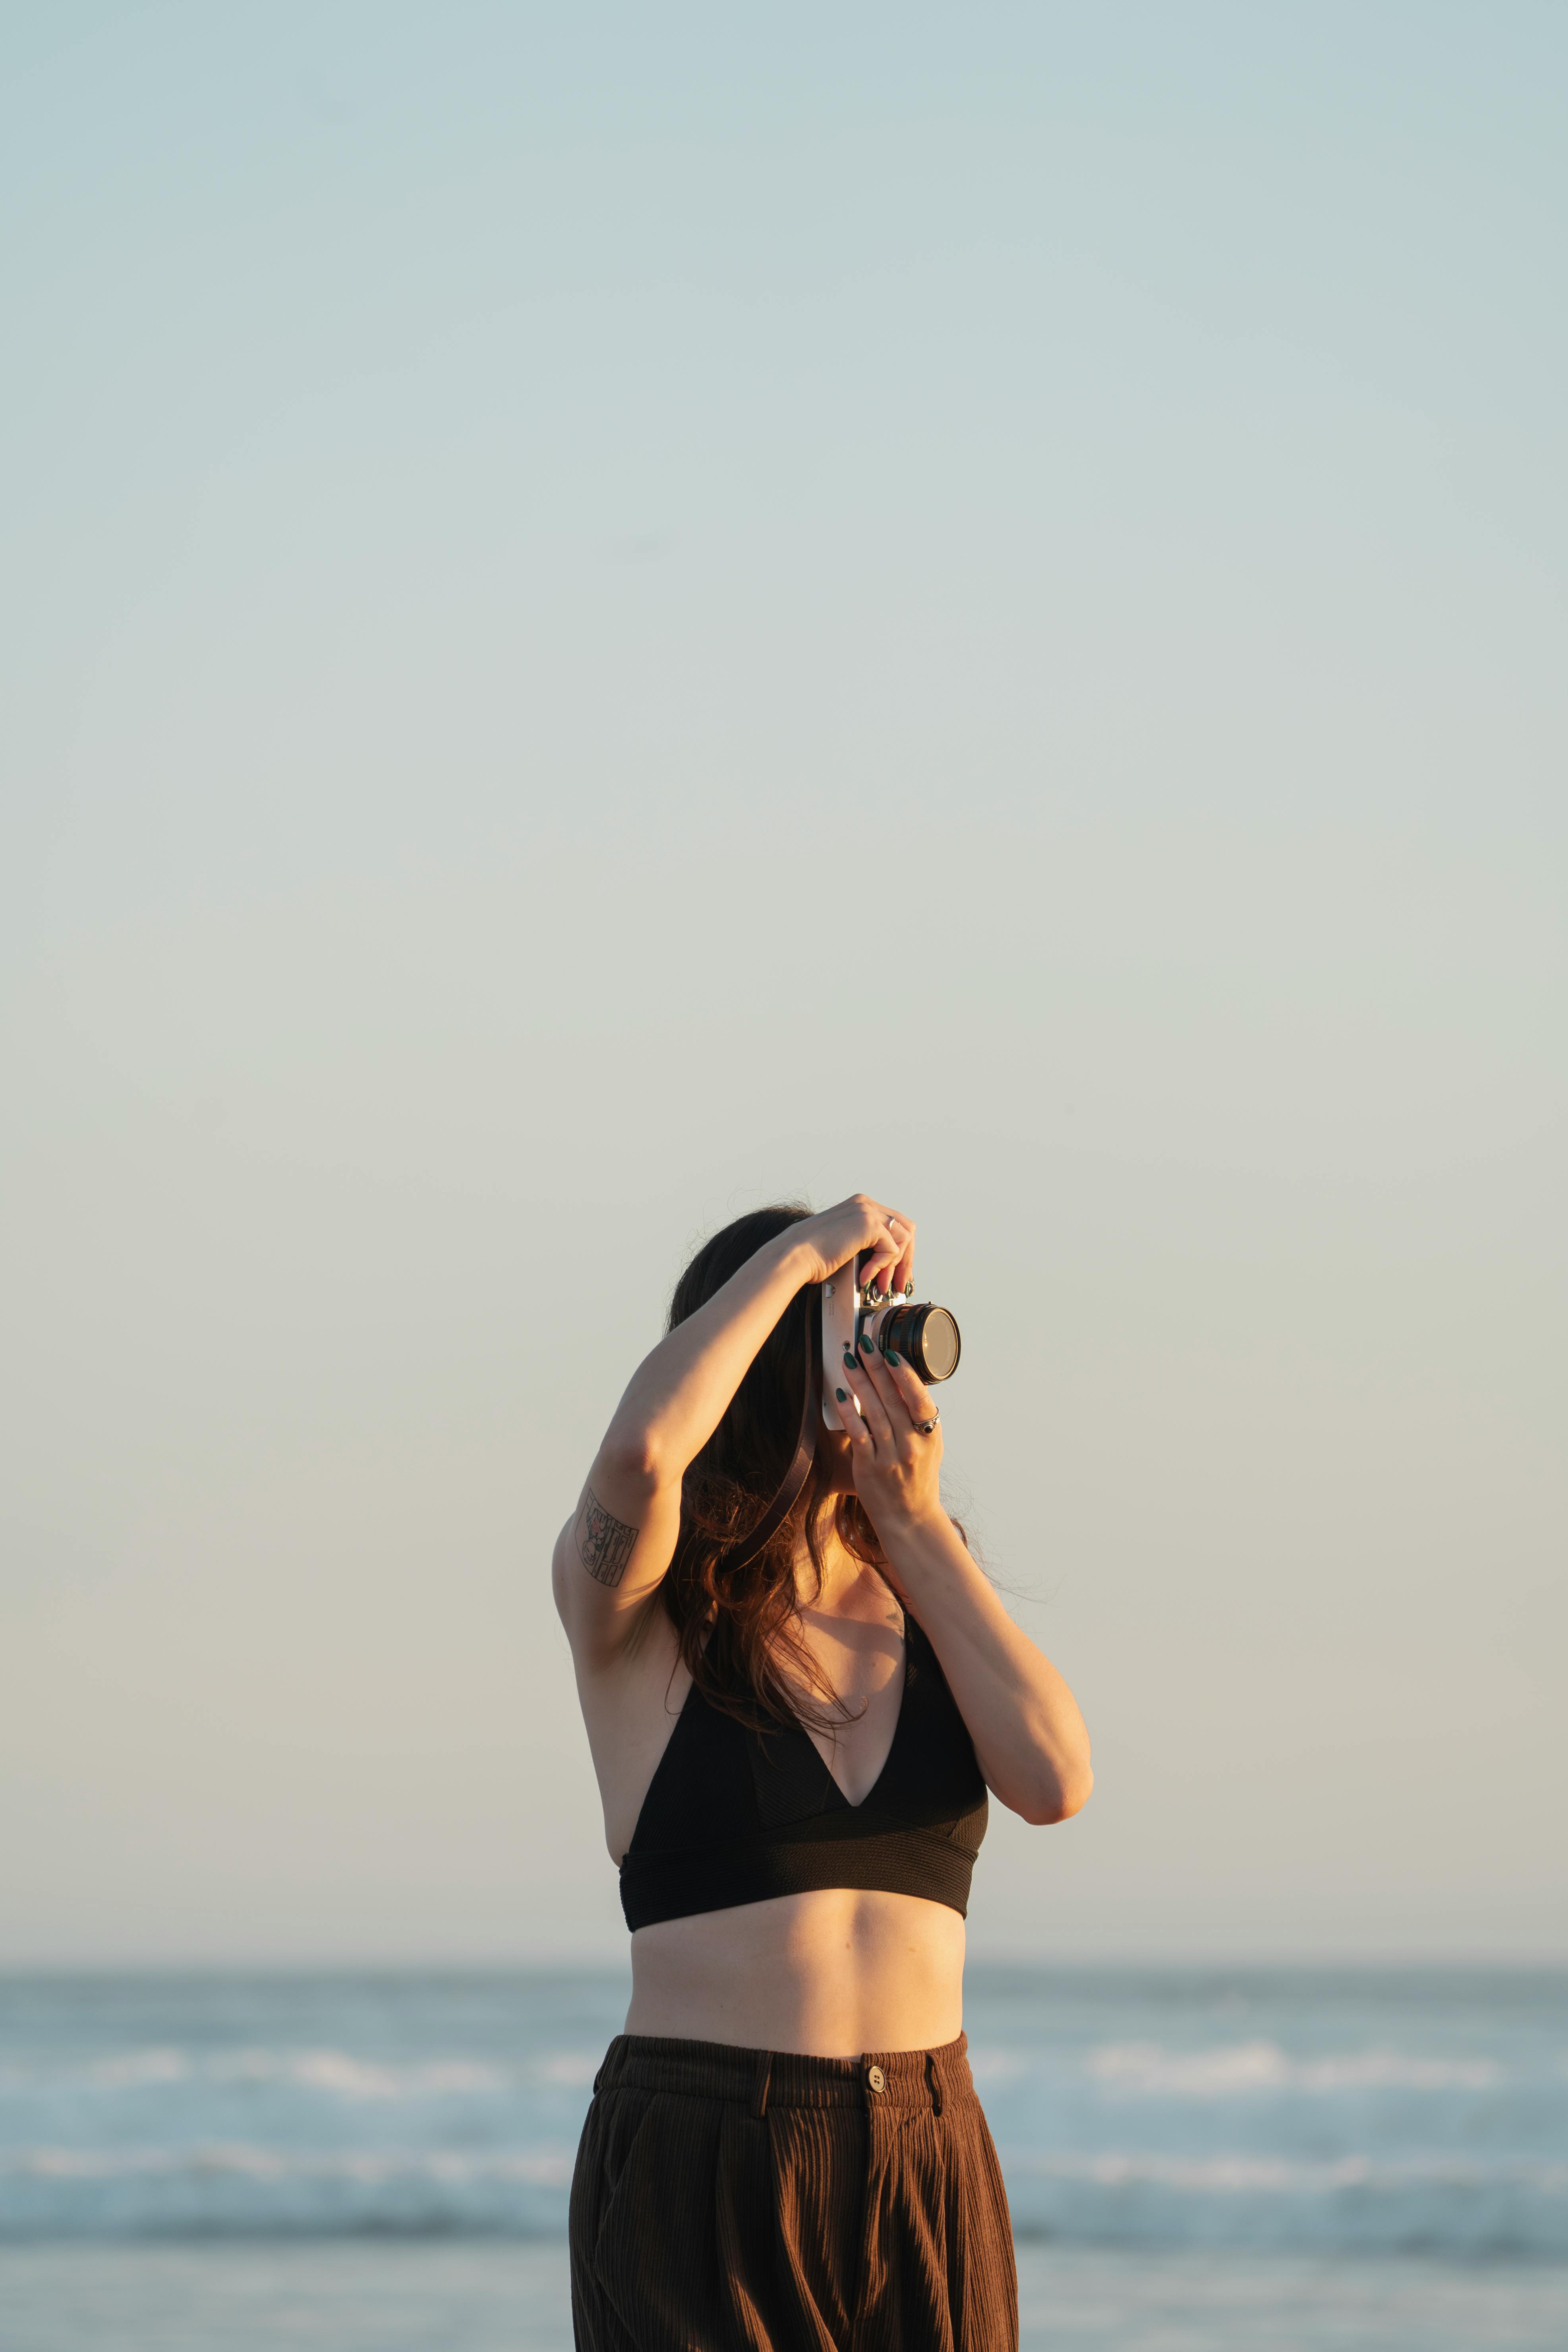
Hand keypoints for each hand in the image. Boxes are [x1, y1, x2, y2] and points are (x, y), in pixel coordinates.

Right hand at [789, 1194, 914, 1299]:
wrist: (795, 1257)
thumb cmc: (812, 1255)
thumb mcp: (845, 1244)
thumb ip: (865, 1243)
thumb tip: (886, 1261)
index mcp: (859, 1206)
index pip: (895, 1225)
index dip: (900, 1250)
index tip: (896, 1273)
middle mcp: (865, 1204)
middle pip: (906, 1229)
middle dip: (905, 1259)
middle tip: (899, 1283)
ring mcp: (867, 1212)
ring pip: (903, 1239)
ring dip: (894, 1266)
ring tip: (880, 1284)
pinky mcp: (868, 1225)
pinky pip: (891, 1250)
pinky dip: (881, 1267)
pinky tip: (864, 1277)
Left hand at [830, 1329, 943, 1534]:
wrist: (909, 1517)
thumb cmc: (918, 1477)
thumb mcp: (930, 1446)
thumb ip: (919, 1417)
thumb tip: (904, 1380)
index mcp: (929, 1436)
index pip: (919, 1399)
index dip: (904, 1374)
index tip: (890, 1353)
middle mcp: (912, 1445)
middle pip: (892, 1399)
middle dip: (876, 1368)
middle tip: (864, 1344)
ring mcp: (891, 1457)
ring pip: (874, 1412)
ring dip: (860, 1383)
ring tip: (849, 1361)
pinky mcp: (869, 1467)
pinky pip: (858, 1434)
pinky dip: (849, 1413)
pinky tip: (841, 1395)